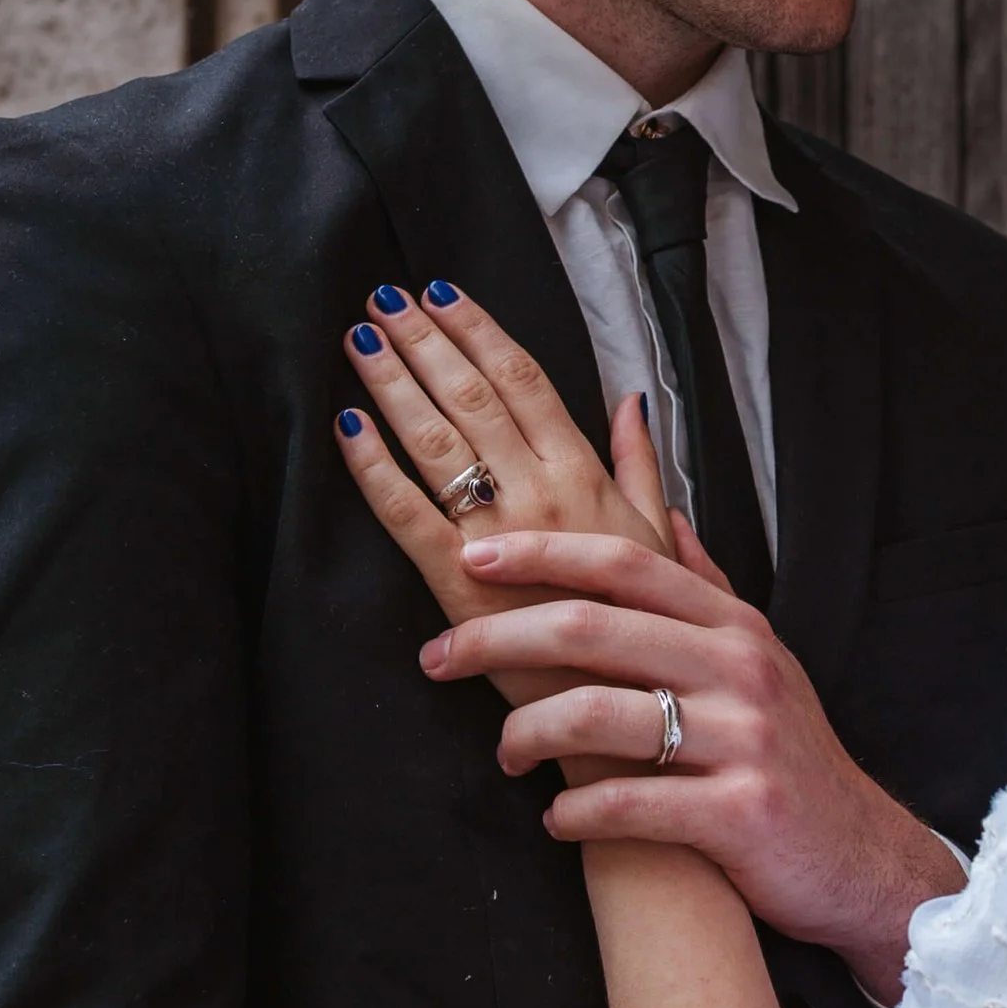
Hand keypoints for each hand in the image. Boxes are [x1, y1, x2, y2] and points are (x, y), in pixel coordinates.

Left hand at [334, 278, 666, 657]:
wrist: (634, 712)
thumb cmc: (646, 630)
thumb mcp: (659, 540)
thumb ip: (641, 465)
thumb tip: (633, 403)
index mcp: (587, 478)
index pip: (526, 381)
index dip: (479, 331)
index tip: (443, 295)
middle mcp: (542, 494)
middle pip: (472, 397)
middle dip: (424, 341)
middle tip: (383, 298)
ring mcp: (498, 537)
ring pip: (437, 440)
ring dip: (393, 382)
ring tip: (360, 339)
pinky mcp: (459, 585)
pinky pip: (405, 514)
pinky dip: (372, 468)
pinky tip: (347, 428)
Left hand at [428, 522, 963, 1001]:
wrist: (861, 859)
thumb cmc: (791, 759)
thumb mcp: (760, 657)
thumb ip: (704, 586)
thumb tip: (661, 512)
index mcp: (734, 626)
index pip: (624, 563)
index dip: (541, 553)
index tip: (471, 556)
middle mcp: (741, 669)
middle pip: (592, 629)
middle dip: (497, 637)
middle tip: (438, 657)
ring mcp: (743, 740)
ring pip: (600, 716)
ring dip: (528, 733)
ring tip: (505, 754)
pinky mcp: (740, 813)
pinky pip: (630, 805)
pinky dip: (576, 815)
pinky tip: (556, 821)